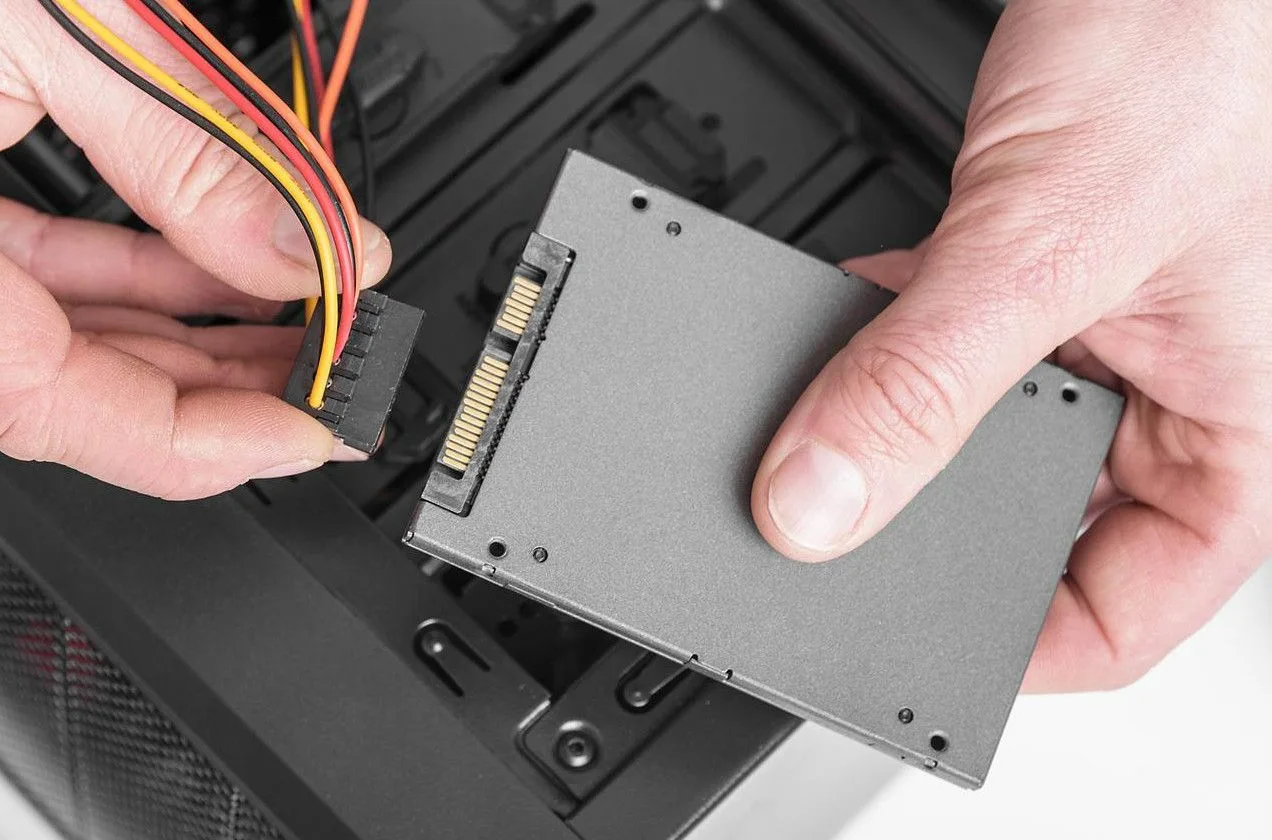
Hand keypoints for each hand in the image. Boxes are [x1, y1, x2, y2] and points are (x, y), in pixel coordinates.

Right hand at [0, 0, 388, 499]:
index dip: (187, 437)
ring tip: (294, 330)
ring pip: (39, 342)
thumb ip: (193, 153)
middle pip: (44, 385)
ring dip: (178, 342)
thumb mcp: (67, 15)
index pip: (33, 396)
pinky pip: (15, 280)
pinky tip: (220, 283)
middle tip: (322, 380)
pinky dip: (124, 284)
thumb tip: (300, 254)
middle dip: (207, 391)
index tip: (294, 427)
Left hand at [750, 0, 1271, 691]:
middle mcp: (1173, 396)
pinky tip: (836, 333)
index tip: (892, 645)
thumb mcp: (1047, 243)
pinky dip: (885, 341)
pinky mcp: (1039, 274)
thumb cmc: (1207, 51)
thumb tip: (817, 504)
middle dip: (930, 523)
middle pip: (1037, 526)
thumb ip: (923, 379)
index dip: (1011, 650)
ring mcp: (1103, 337)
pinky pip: (947, 346)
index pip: (1127, 613)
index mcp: (1241, 434)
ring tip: (819, 426)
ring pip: (978, 436)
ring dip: (894, 424)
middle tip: (830, 530)